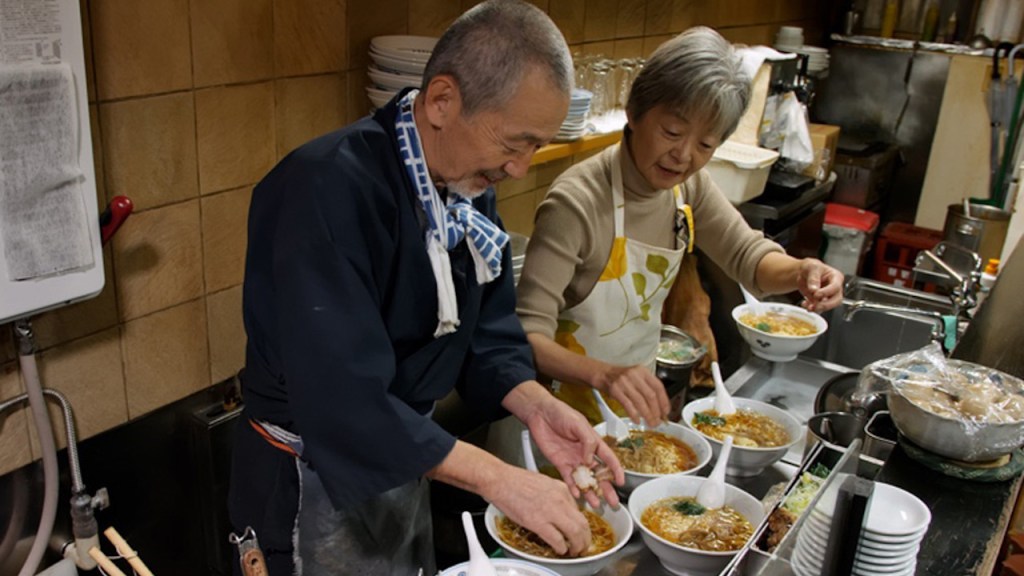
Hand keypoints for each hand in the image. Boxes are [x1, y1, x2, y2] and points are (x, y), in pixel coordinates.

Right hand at [489, 466, 593, 555]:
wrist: (499, 479)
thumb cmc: (515, 481)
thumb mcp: (543, 483)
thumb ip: (555, 496)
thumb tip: (560, 509)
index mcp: (561, 489)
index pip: (580, 511)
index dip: (581, 526)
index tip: (578, 532)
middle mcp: (560, 499)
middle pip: (583, 524)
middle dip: (585, 539)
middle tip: (582, 546)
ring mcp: (550, 511)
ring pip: (575, 533)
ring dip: (577, 545)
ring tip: (574, 551)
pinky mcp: (538, 522)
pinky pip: (557, 540)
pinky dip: (561, 548)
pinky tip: (560, 550)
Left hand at [521, 394, 624, 508]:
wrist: (540, 414)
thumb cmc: (560, 413)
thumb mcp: (578, 423)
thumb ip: (588, 441)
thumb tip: (590, 459)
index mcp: (593, 442)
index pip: (609, 459)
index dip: (616, 470)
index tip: (621, 482)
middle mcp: (585, 454)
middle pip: (599, 474)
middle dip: (606, 488)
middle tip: (612, 501)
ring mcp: (573, 460)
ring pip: (585, 480)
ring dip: (590, 492)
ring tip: (596, 504)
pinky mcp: (560, 464)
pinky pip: (569, 479)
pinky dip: (573, 488)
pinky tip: (577, 495)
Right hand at [594, 364, 670, 425]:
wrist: (602, 373)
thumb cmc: (621, 378)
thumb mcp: (636, 377)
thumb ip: (647, 388)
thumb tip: (659, 408)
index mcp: (643, 371)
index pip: (658, 387)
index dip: (664, 401)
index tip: (666, 412)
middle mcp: (635, 375)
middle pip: (650, 395)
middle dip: (656, 411)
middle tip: (658, 422)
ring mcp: (624, 382)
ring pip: (640, 401)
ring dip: (647, 415)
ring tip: (650, 423)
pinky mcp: (615, 390)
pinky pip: (628, 404)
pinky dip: (634, 414)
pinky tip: (637, 420)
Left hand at [796, 259, 843, 311]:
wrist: (804, 273)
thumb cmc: (811, 268)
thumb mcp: (812, 268)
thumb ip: (813, 278)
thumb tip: (814, 289)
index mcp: (836, 277)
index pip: (835, 287)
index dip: (826, 292)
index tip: (816, 294)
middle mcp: (835, 288)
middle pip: (836, 300)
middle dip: (825, 305)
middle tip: (814, 306)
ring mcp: (829, 296)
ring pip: (828, 306)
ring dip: (817, 308)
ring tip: (807, 306)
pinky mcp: (822, 302)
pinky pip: (819, 308)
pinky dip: (812, 308)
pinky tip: (805, 304)